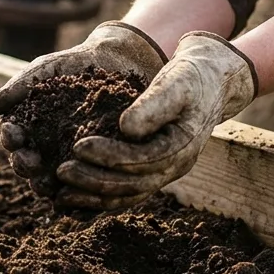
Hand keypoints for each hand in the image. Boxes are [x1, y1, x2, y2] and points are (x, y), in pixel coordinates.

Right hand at [0, 21, 166, 195]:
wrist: (114, 63)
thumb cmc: (74, 65)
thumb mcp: (46, 69)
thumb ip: (20, 86)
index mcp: (28, 125)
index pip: (12, 138)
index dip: (10, 140)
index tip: (15, 138)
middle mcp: (44, 146)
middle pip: (27, 164)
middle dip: (25, 166)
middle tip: (32, 165)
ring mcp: (68, 157)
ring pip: (51, 180)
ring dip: (46, 185)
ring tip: (50, 185)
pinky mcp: (93, 165)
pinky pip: (83, 185)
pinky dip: (77, 196)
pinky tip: (77, 197)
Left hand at [53, 31, 258, 209]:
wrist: (212, 81)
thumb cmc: (192, 76)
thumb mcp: (177, 82)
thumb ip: (154, 104)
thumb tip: (126, 128)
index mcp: (183, 146)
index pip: (143, 161)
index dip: (109, 156)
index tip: (78, 146)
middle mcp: (175, 167)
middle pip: (133, 185)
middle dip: (95, 180)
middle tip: (61, 172)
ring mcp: (165, 172)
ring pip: (128, 195)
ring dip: (94, 196)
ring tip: (61, 194)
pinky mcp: (153, 169)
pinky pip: (127, 191)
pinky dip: (101, 197)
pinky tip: (75, 197)